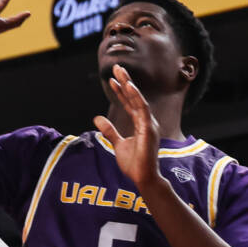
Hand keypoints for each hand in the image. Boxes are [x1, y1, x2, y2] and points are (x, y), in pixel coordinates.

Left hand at [94, 64, 159, 189]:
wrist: (143, 178)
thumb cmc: (134, 164)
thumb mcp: (117, 144)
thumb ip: (109, 131)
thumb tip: (97, 118)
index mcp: (141, 124)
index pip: (130, 104)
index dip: (121, 92)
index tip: (112, 80)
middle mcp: (147, 122)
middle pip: (134, 98)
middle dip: (126, 82)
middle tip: (117, 68)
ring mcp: (149, 125)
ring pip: (139, 100)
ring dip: (130, 85)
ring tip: (121, 73)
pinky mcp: (149, 129)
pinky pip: (142, 109)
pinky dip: (136, 97)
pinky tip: (129, 87)